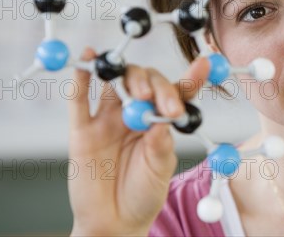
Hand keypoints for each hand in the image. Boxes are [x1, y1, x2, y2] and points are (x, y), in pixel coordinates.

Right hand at [68, 48, 209, 235]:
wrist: (113, 222)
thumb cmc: (143, 194)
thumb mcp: (160, 171)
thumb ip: (161, 146)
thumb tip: (161, 122)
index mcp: (161, 120)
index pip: (177, 92)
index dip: (190, 76)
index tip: (204, 63)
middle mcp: (135, 113)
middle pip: (144, 82)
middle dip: (154, 86)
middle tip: (159, 103)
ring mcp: (108, 119)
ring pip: (113, 83)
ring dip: (122, 74)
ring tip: (133, 87)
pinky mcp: (82, 131)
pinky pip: (79, 101)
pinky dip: (80, 79)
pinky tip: (86, 61)